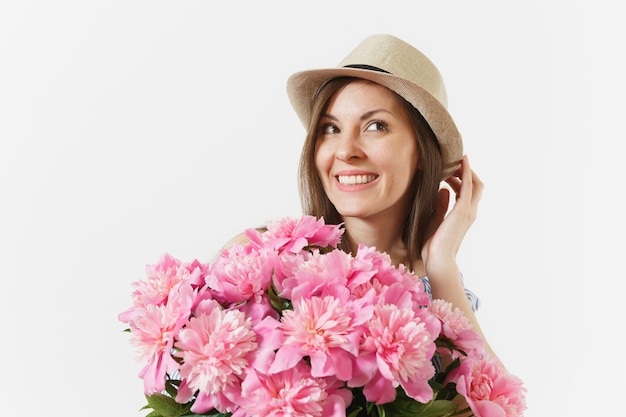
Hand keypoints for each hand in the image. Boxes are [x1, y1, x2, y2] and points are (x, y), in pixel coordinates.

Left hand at [421, 155, 482, 280]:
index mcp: (463, 215)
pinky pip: (468, 185)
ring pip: (475, 183)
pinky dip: (466, 172)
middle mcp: (469, 212)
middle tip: (454, 160)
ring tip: (453, 160)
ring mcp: (468, 211)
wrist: (437, 259)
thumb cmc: (432, 245)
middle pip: (476, 185)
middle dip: (467, 171)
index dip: (462, 177)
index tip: (451, 168)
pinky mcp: (463, 210)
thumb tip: (443, 189)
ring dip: (465, 169)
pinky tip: (461, 161)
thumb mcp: (435, 220)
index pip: (468, 191)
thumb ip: (441, 205)